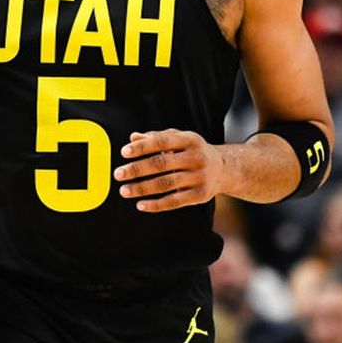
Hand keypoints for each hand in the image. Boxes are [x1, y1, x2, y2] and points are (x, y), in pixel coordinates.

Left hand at [113, 129, 229, 212]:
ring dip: (142, 188)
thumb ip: (156, 137)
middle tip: (118, 174)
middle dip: (137, 169)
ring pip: (166, 184)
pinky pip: (174, 201)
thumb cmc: (192, 151)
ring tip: (124, 190)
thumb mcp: (179, 139)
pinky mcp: (200, 195)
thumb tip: (132, 137)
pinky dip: (156, 205)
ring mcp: (200, 177)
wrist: (223, 168)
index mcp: (190, 139)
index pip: (163, 141)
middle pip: (162, 164)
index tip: (124, 152)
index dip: (143, 147)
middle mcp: (196, 157)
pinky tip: (140, 205)